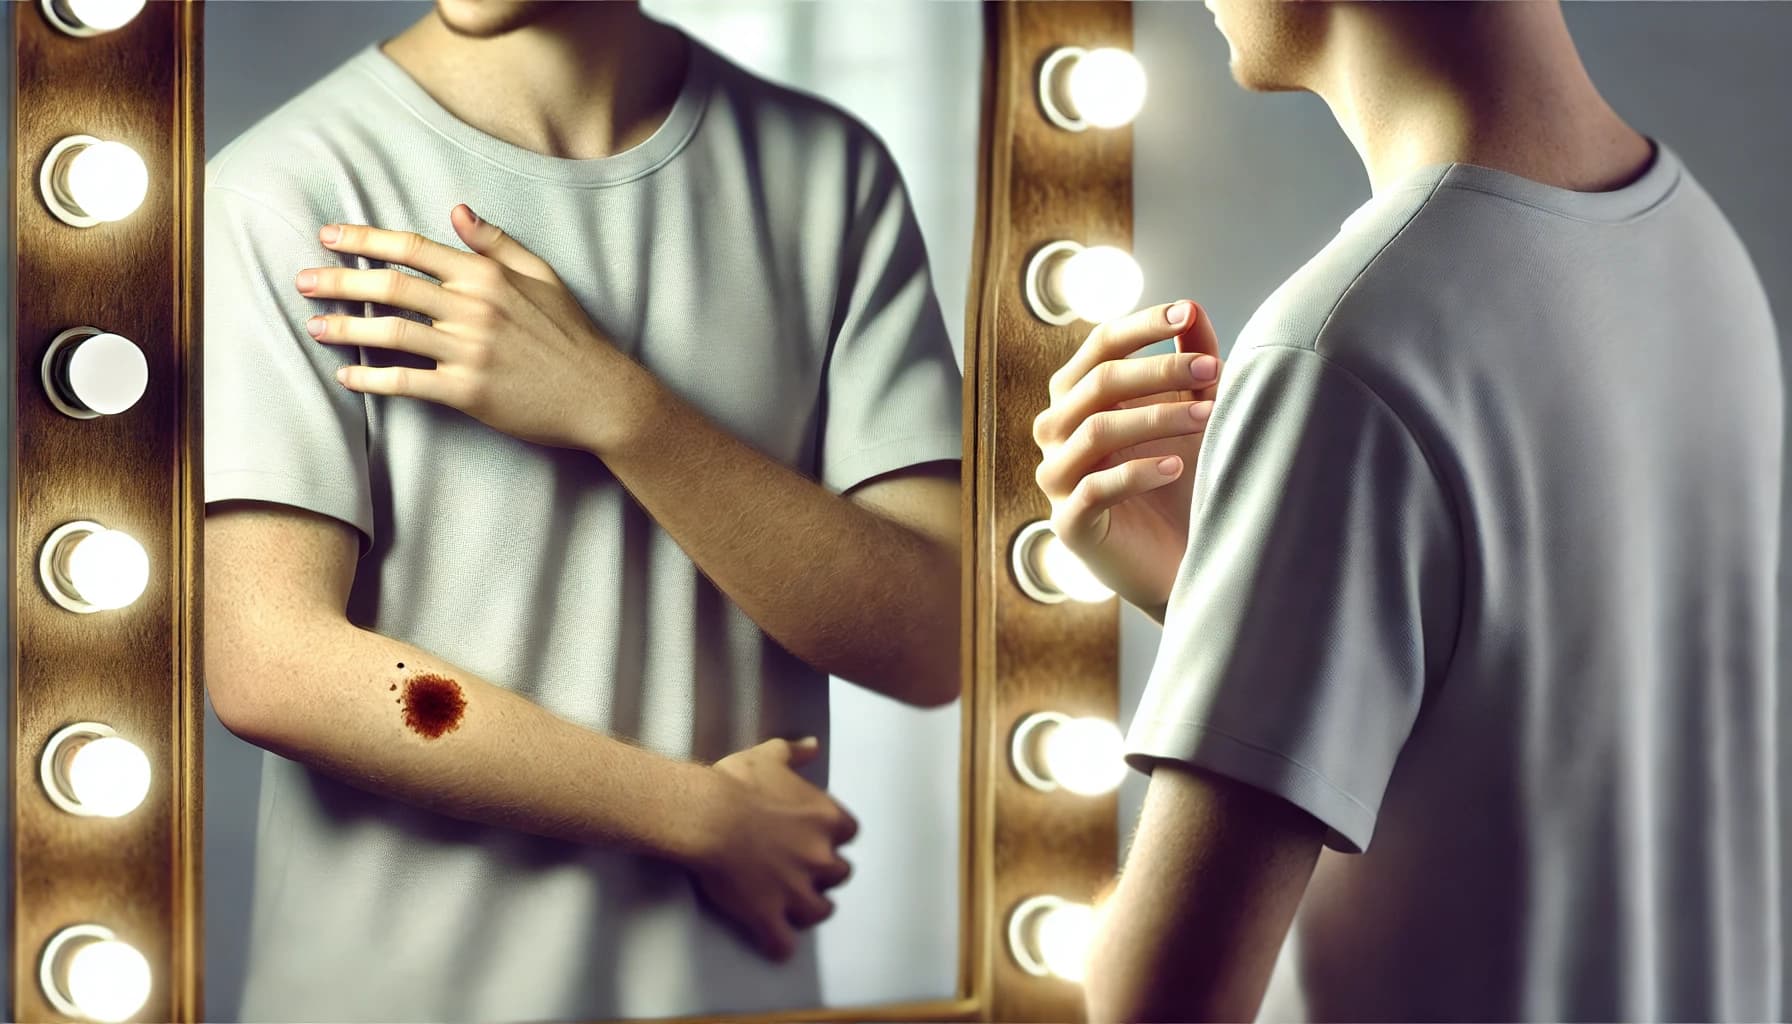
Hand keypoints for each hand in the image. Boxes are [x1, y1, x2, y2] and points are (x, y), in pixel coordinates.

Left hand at [298, 204, 640, 452]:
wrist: (600, 394)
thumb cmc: (573, 335)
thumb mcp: (543, 276)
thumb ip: (497, 243)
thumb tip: (457, 211)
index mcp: (487, 276)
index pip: (413, 247)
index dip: (366, 238)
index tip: (329, 235)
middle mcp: (473, 308)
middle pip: (390, 286)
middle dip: (339, 280)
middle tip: (302, 280)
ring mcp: (469, 351)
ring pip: (390, 332)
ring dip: (344, 327)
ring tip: (313, 327)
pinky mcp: (467, 391)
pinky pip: (407, 382)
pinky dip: (372, 378)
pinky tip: (347, 375)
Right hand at [691, 737, 858, 960]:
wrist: (705, 815)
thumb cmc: (735, 783)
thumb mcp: (767, 756)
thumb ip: (794, 752)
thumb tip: (812, 746)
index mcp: (825, 819)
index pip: (849, 833)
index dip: (833, 837)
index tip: (817, 836)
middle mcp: (820, 857)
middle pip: (840, 874)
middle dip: (824, 874)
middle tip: (801, 869)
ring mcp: (797, 890)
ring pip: (820, 912)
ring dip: (809, 910)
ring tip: (794, 907)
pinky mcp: (769, 915)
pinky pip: (784, 944)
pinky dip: (779, 945)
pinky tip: (773, 942)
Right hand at [1032, 301, 1222, 616]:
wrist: (1175, 560)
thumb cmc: (1176, 480)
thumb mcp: (1188, 413)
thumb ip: (1189, 364)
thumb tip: (1194, 311)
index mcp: (1076, 397)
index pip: (1100, 346)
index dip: (1141, 326)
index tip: (1186, 313)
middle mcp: (1056, 430)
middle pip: (1097, 383)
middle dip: (1158, 370)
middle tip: (1212, 370)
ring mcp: (1057, 477)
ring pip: (1096, 430)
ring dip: (1156, 417)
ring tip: (1207, 417)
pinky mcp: (1069, 524)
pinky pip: (1095, 489)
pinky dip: (1137, 473)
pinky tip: (1176, 468)